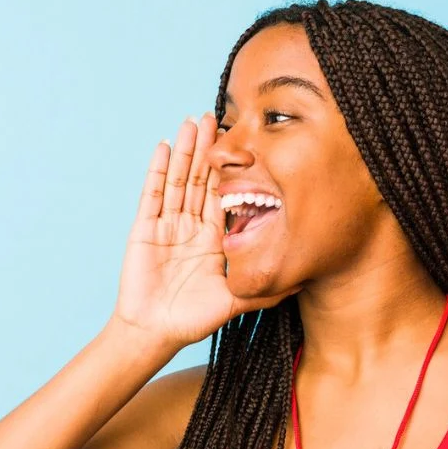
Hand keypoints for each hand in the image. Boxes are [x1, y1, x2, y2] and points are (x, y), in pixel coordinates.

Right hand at [112, 114, 298, 348]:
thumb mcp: (236, 301)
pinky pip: (153, 194)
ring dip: (186, 150)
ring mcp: (167, 225)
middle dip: (209, 148)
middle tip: (217, 116)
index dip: (233, 171)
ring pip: (178, 179)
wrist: (155, 332)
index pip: (225, 196)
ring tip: (194, 120)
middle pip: (201, 179)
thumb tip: (303, 283)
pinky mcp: (145, 228)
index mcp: (214, 239)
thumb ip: (266, 291)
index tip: (244, 144)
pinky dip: (158, 170)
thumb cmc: (193, 319)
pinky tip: (165, 147)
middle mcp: (191, 226)